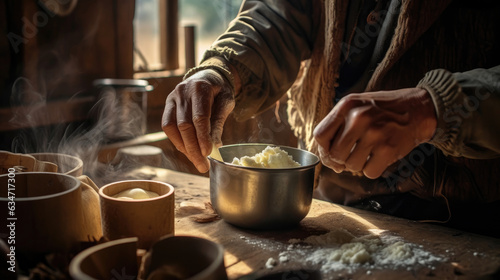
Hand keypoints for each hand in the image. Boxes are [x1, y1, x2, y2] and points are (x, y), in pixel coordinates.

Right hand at [162, 69, 234, 172]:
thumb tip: (215, 145)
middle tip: (202, 165)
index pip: (199, 117)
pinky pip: (167, 126)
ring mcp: (172, 97)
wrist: (207, 77)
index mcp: (200, 88)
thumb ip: (219, 121)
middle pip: (184, 125)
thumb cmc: (219, 91)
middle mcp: (182, 91)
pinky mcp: (167, 105)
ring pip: (172, 127)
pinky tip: (187, 151)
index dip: (202, 137)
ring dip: (184, 147)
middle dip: (193, 148)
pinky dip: (177, 141)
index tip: (208, 153)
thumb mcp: (226, 102)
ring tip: (196, 161)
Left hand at [313, 88, 436, 178]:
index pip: (320, 135)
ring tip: (367, 153)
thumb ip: (338, 125)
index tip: (330, 152)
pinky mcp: (388, 149)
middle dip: (340, 161)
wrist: (417, 108)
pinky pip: (369, 172)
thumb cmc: (383, 109)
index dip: (323, 149)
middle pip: (334, 155)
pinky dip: (372, 169)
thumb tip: (326, 157)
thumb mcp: (356, 105)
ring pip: (351, 166)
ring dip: (357, 165)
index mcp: (347, 106)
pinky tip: (378, 157)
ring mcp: (374, 134)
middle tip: (351, 156)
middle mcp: (359, 118)